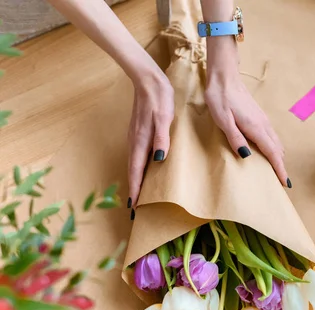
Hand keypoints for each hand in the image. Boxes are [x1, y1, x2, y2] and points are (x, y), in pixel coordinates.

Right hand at [127, 69, 174, 213]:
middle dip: (134, 190)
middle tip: (134, 208)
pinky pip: (137, 155)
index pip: (136, 171)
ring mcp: (135, 136)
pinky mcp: (138, 131)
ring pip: (134, 163)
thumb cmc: (159, 98)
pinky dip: (138, 168)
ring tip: (138, 195)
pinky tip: (144, 170)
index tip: (134, 206)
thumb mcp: (164, 117)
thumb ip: (162, 138)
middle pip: (133, 171)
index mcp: (140, 140)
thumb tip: (158, 159)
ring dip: (135, 180)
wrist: (147, 78)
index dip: (136, 189)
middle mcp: (134, 141)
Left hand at [204, 37, 289, 187]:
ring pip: (277, 142)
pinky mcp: (260, 117)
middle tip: (282, 182)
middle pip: (278, 150)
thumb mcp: (223, 120)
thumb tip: (247, 156)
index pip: (272, 153)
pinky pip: (272, 136)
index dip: (279, 169)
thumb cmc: (220, 98)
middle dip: (281, 166)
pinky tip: (269, 151)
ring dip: (279, 157)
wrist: (225, 77)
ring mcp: (263, 120)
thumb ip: (235, 138)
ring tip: (277, 170)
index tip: (285, 183)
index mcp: (256, 128)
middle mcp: (264, 125)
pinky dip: (275, 147)